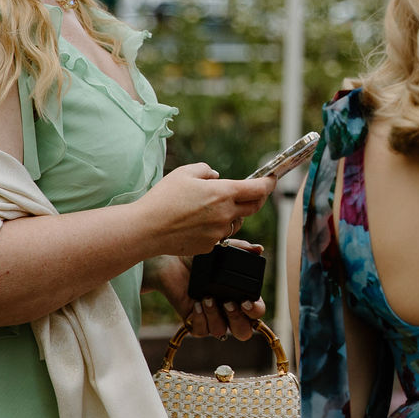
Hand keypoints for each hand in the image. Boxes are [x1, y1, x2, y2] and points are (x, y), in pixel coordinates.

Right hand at [137, 163, 275, 257]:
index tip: (271, 179)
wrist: (147, 229)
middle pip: (254, 208)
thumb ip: (206, 171)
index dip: (269, 183)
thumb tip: (216, 177)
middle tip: (252, 192)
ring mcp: (219, 232)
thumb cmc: (164, 198)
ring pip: (235, 222)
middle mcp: (226, 214)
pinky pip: (219, 235)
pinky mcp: (210, 246)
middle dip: (258, 199)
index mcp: (224, 193)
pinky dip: (214, 228)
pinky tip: (195, 223)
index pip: (258, 189)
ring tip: (210, 208)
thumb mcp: (184, 173)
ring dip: (232, 214)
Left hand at [155, 251, 267, 340]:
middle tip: (228, 303)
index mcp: (240, 296)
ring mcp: (211, 318)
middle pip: (243, 331)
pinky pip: (201, 331)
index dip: (255, 311)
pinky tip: (196, 303)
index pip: (256, 312)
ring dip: (215, 316)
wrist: (171, 261)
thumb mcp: (220, 250)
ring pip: (220, 331)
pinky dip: (200, 318)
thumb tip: (258, 249)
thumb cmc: (198, 256)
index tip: (246, 302)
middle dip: (238, 321)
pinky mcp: (194, 322)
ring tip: (207, 298)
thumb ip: (241, 248)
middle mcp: (228, 311)